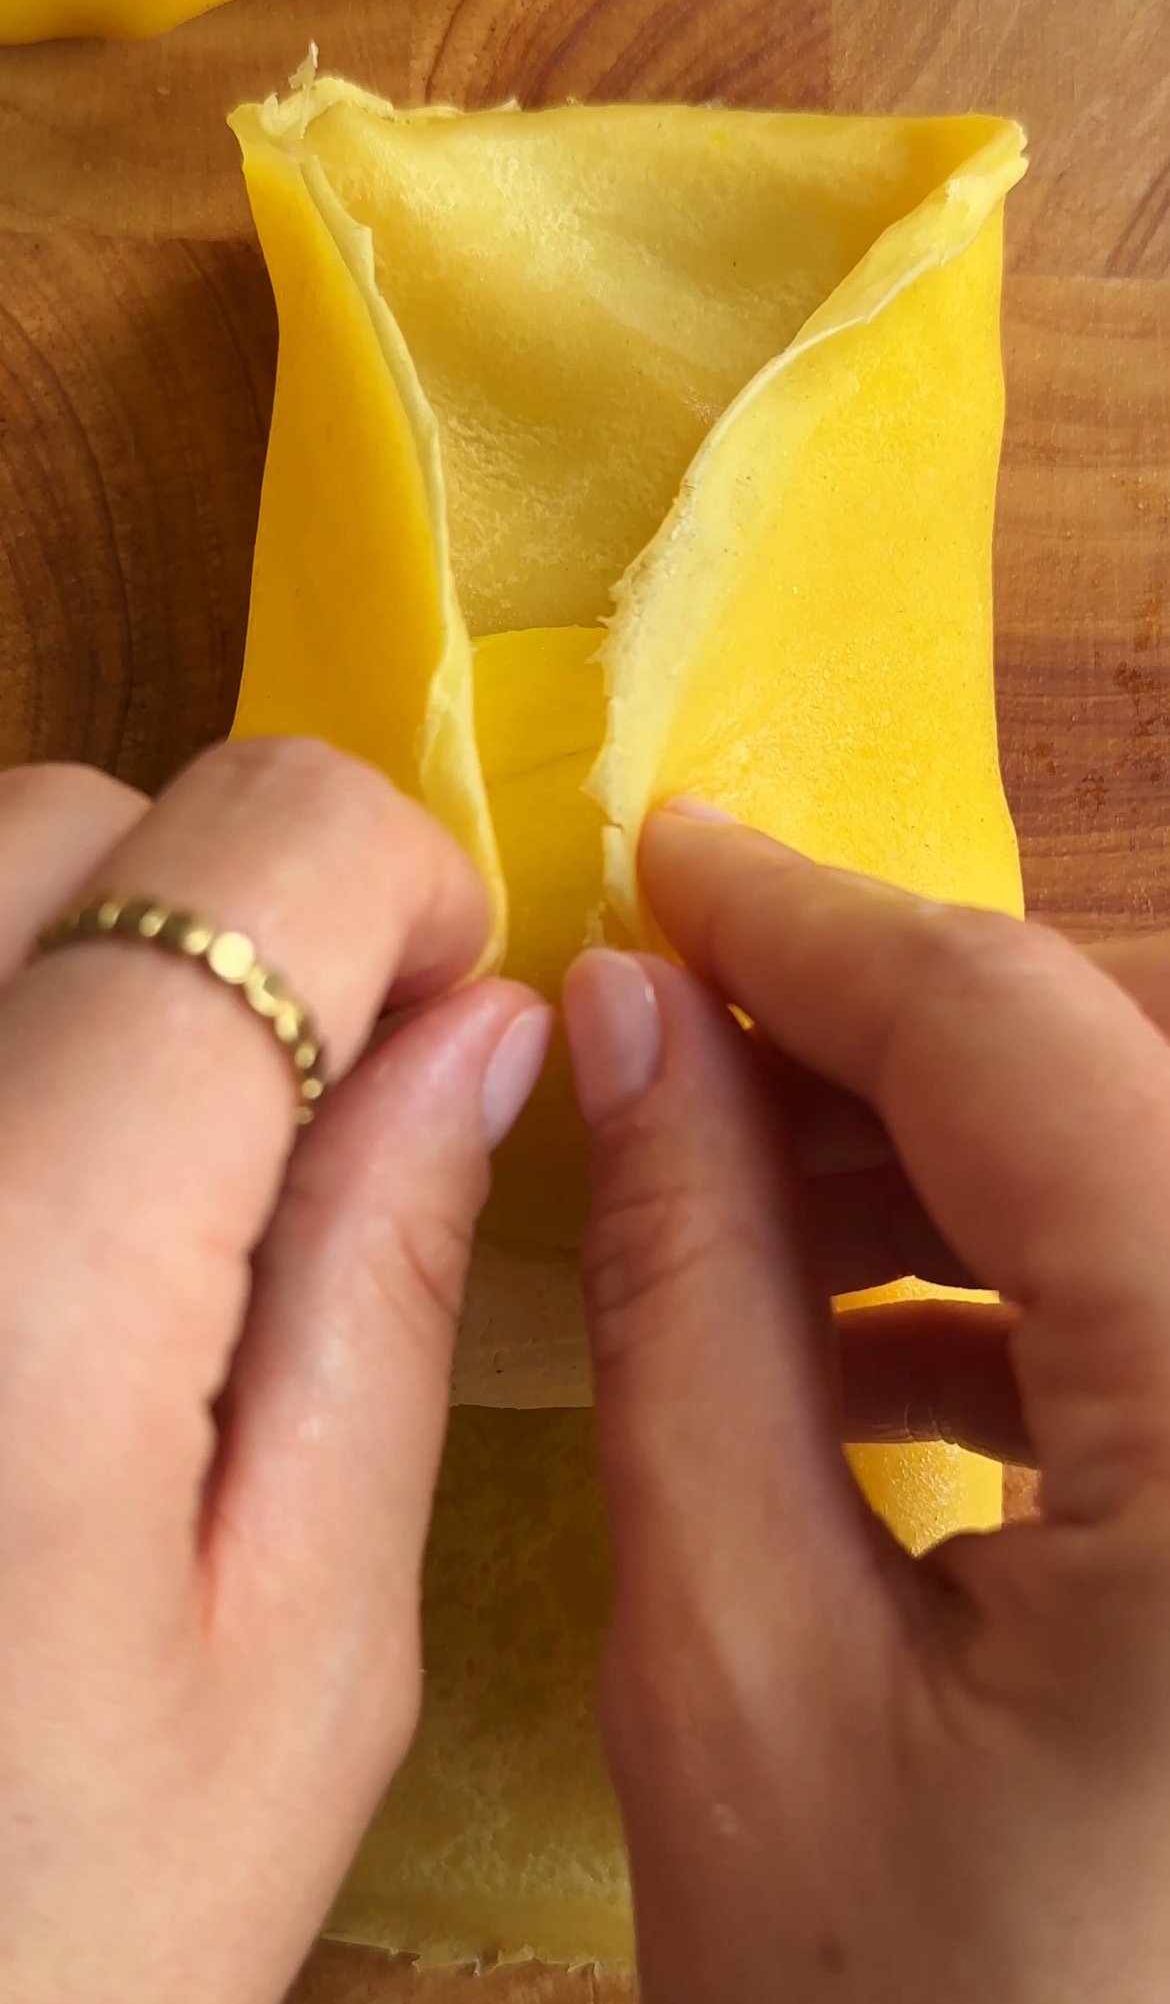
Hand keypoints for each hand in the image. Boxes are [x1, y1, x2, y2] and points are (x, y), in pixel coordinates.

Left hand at [0, 740, 549, 2003]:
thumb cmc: (30, 1947)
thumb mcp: (294, 1655)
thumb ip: (382, 1286)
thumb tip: (480, 1031)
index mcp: (21, 1263)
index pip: (251, 841)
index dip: (398, 889)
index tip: (439, 1029)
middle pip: (68, 815)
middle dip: (233, 915)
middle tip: (292, 1127)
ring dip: (80, 962)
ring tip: (135, 1195)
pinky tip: (14, 1227)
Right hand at [562, 804, 1169, 2003]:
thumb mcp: (745, 1673)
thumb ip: (689, 1307)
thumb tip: (632, 1032)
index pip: (1022, 1040)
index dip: (814, 924)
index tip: (661, 861)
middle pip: (1118, 1097)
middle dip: (875, 1047)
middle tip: (669, 1041)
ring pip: (1162, 1193)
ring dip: (954, 1170)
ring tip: (737, 1205)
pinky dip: (1045, 1298)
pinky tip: (879, 1362)